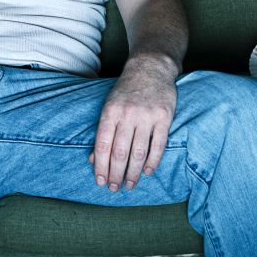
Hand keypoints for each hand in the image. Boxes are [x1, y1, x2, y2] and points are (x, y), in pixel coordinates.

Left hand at [89, 57, 177, 191]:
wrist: (151, 68)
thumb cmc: (126, 90)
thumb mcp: (109, 106)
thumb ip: (102, 132)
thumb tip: (92, 159)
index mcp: (110, 112)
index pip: (103, 145)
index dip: (101, 166)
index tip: (100, 181)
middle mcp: (128, 115)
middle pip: (120, 153)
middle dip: (116, 174)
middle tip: (114, 188)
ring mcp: (147, 116)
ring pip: (139, 152)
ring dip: (133, 173)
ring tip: (130, 185)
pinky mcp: (164, 117)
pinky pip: (159, 145)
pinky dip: (152, 161)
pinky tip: (146, 172)